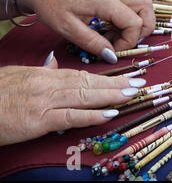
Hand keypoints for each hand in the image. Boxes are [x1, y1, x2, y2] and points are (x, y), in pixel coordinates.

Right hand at [0, 54, 145, 145]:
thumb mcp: (19, 76)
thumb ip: (41, 71)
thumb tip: (55, 63)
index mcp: (46, 75)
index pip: (83, 75)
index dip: (107, 77)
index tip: (126, 77)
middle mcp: (49, 85)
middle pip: (89, 83)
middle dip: (117, 83)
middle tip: (140, 84)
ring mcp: (45, 101)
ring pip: (85, 95)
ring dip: (111, 95)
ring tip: (132, 94)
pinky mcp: (38, 119)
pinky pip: (70, 116)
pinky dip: (91, 115)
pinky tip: (109, 114)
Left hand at [18, 0, 154, 62]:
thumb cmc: (50, 4)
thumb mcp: (67, 29)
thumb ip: (93, 43)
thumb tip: (112, 56)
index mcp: (105, 0)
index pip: (134, 22)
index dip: (129, 41)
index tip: (113, 50)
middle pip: (146, 8)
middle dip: (142, 30)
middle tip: (123, 42)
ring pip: (142, 3)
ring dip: (139, 21)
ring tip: (118, 35)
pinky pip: (130, 3)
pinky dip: (128, 17)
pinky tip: (110, 27)